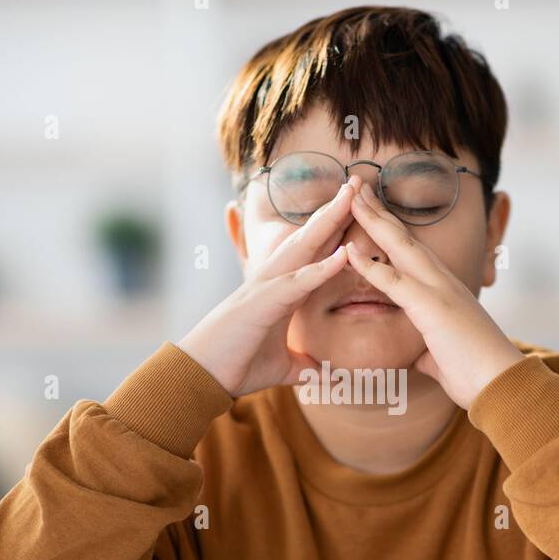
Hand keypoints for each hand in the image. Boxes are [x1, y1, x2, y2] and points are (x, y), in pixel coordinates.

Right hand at [178, 182, 355, 396]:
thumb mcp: (283, 368)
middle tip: (358, 182)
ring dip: (328, 223)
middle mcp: (274, 281)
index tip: (358, 209)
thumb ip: (305, 366)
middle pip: (310, 239)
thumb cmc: (236, 366)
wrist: (200, 377)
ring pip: (302, 248)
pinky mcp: (262, 304)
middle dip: (334, 211)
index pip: (314, 254)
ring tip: (351, 197)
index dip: (336, 230)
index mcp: (282, 291)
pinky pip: (297, 283)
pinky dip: (320, 269)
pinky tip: (343, 255)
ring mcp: (266, 288)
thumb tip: (326, 376)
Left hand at [345, 176, 522, 408]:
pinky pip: (394, 282)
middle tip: (355, 183)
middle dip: (378, 209)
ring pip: (400, 246)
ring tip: (351, 196)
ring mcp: (439, 291)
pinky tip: (349, 250)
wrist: (502, 385)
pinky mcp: (433, 308)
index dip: (389, 228)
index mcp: (445, 290)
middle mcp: (443, 282)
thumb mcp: (443, 356)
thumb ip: (428, 348)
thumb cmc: (475, 374)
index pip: (411, 251)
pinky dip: (370, 265)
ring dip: (373, 220)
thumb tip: (420, 355)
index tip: (369, 208)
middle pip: (404, 237)